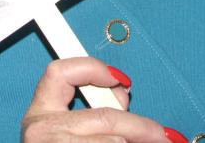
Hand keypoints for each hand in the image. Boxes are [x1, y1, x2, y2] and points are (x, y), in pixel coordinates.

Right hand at [21, 57, 183, 142]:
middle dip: (140, 126)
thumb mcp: (72, 131)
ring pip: (112, 142)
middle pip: (104, 117)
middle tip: (164, 136)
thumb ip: (95, 111)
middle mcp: (40, 129)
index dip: (93, 69)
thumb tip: (123, 97)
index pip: (61, 72)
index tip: (122, 79)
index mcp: (39, 114)